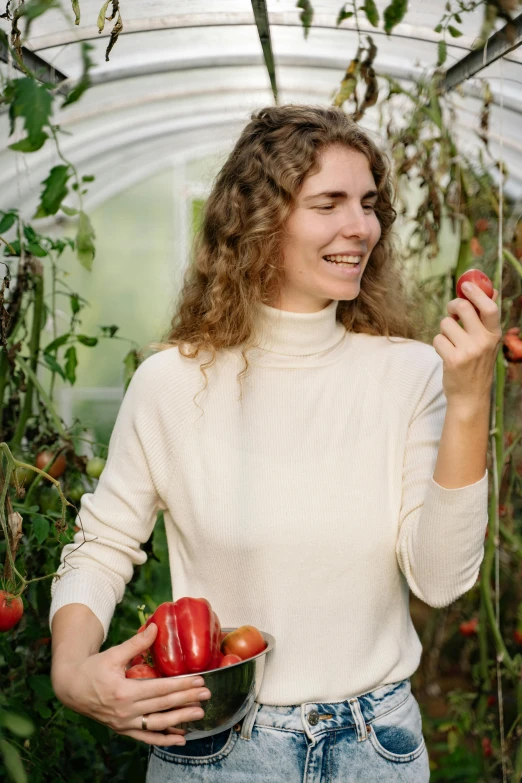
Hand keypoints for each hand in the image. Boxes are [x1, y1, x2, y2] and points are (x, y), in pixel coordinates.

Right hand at [51, 623, 211, 746]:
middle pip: (163, 706)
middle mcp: (125, 711)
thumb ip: (136, 643)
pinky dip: (164, 739)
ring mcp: (124, 723)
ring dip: (180, 720)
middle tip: (206, 695)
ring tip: (198, 714)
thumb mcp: (113, 654)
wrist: (71, 688)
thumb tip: (156, 626)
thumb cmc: (93, 669)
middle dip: (187, 700)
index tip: (198, 681)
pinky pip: (146, 737)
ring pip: (157, 724)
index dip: (181, 686)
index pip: (160, 689)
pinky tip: (180, 738)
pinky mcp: (123, 729)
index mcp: (124, 691)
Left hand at [433, 282, 501, 408]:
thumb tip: (485, 292)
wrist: (470, 396)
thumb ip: (484, 320)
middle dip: (452, 306)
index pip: (490, 307)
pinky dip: (438, 344)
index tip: (465, 285)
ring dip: (444, 331)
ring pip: (446, 323)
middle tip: (451, 312)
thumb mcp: (487, 343)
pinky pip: (437, 338)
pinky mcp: (453, 359)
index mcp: (494, 335)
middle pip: (463, 308)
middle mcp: (484, 341)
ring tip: (452, 343)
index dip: (476, 293)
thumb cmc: (476, 365)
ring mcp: (468, 351)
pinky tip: (446, 354)